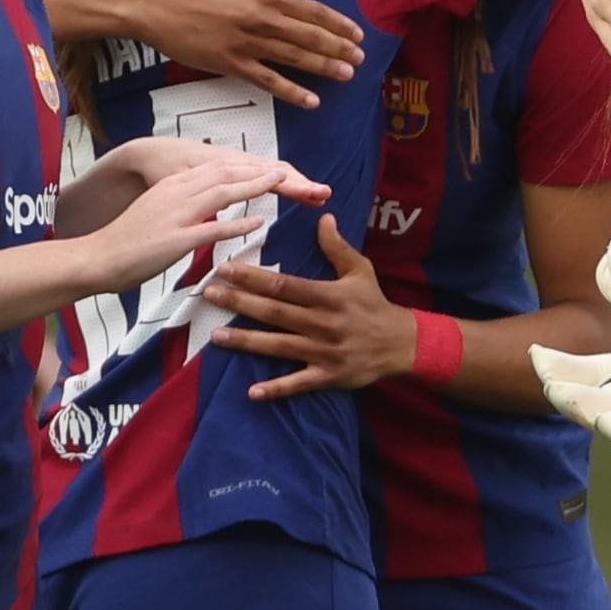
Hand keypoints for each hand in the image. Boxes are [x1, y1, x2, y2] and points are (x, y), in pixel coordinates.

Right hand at [80, 148, 315, 287]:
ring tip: (279, 185)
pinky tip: (260, 222)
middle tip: (283, 171)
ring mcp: (176, 215)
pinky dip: (240, 223)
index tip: (266, 166)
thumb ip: (176, 206)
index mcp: (170, 187)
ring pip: (223, 193)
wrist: (97, 257)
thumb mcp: (153, 212)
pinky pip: (214, 228)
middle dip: (256, 171)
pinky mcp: (176, 239)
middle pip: (224, 174)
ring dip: (254, 187)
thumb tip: (198, 209)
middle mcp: (175, 194)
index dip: (244, 166)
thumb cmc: (123, 242)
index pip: (214, 168)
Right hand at [131, 0, 363, 105]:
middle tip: (359, 59)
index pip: (311, 9)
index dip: (337, 23)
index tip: (357, 33)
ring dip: (323, 67)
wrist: (151, 3)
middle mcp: (261, 19)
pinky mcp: (230, 64)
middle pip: (309, 36)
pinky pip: (268, 81)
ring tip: (346, 75)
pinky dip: (292, 91)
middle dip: (337, 48)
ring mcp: (247, 43)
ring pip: (294, 58)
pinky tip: (312, 101)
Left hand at [206, 214, 418, 398]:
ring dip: (247, 342)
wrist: (402, 343)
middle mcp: (323, 323)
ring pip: (279, 346)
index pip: (283, 284)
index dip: (253, 276)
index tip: (226, 268)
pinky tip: (252, 392)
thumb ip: (337, 247)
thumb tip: (323, 217)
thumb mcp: (360, 270)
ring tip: (216, 336)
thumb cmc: (374, 304)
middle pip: (275, 312)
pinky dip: (277, 389)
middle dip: (240, 302)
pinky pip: (299, 383)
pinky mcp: (328, 376)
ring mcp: (324, 352)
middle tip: (209, 294)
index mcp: (328, 296)